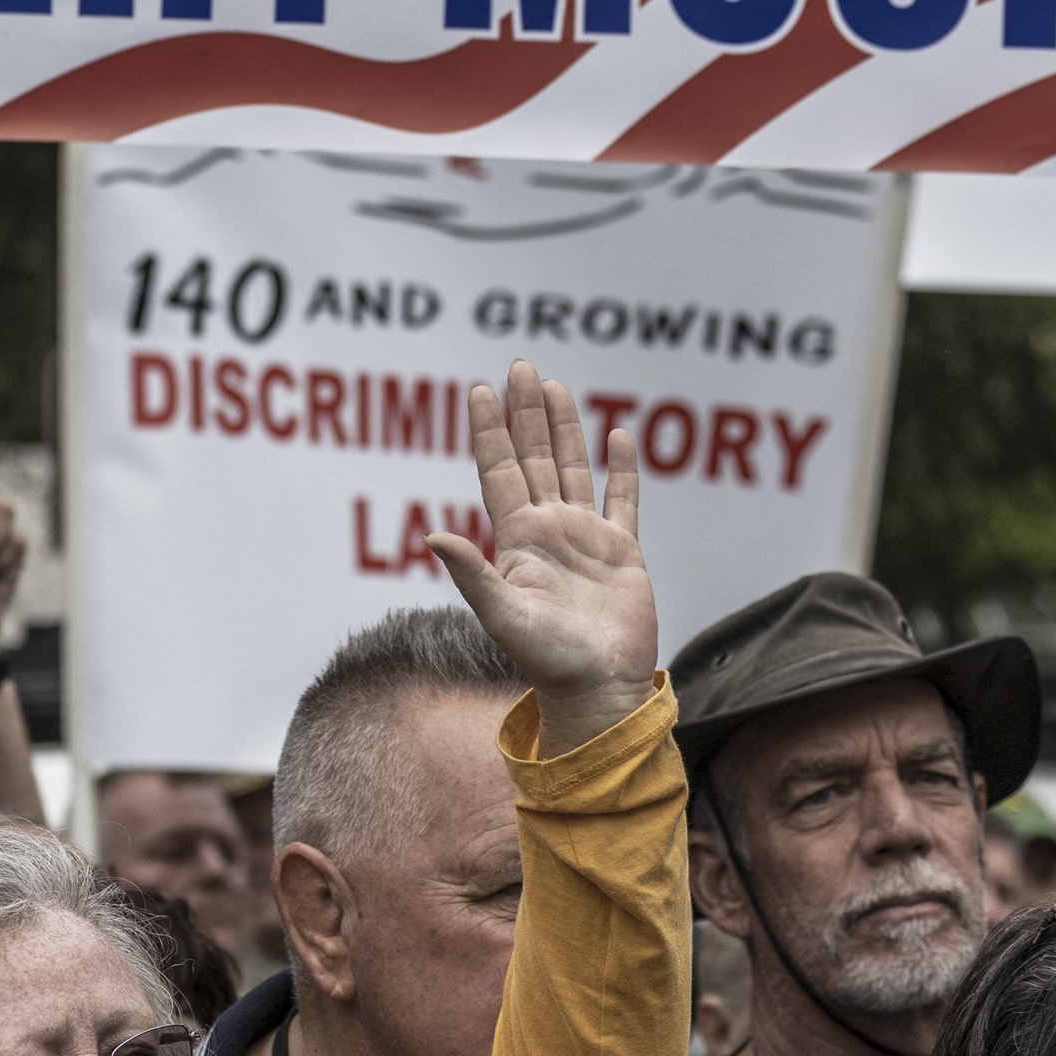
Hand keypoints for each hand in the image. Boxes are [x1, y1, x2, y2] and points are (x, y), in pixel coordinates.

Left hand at [428, 363, 657, 747]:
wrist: (598, 689)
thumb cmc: (546, 660)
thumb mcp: (503, 615)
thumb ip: (472, 575)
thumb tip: (432, 537)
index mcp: (518, 540)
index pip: (500, 470)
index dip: (489, 431)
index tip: (480, 390)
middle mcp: (549, 530)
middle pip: (536, 457)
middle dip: (527, 413)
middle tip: (520, 365)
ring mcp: (585, 537)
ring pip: (575, 468)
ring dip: (566, 428)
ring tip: (555, 387)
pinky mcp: (622, 551)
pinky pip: (623, 500)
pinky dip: (622, 469)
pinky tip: (618, 436)